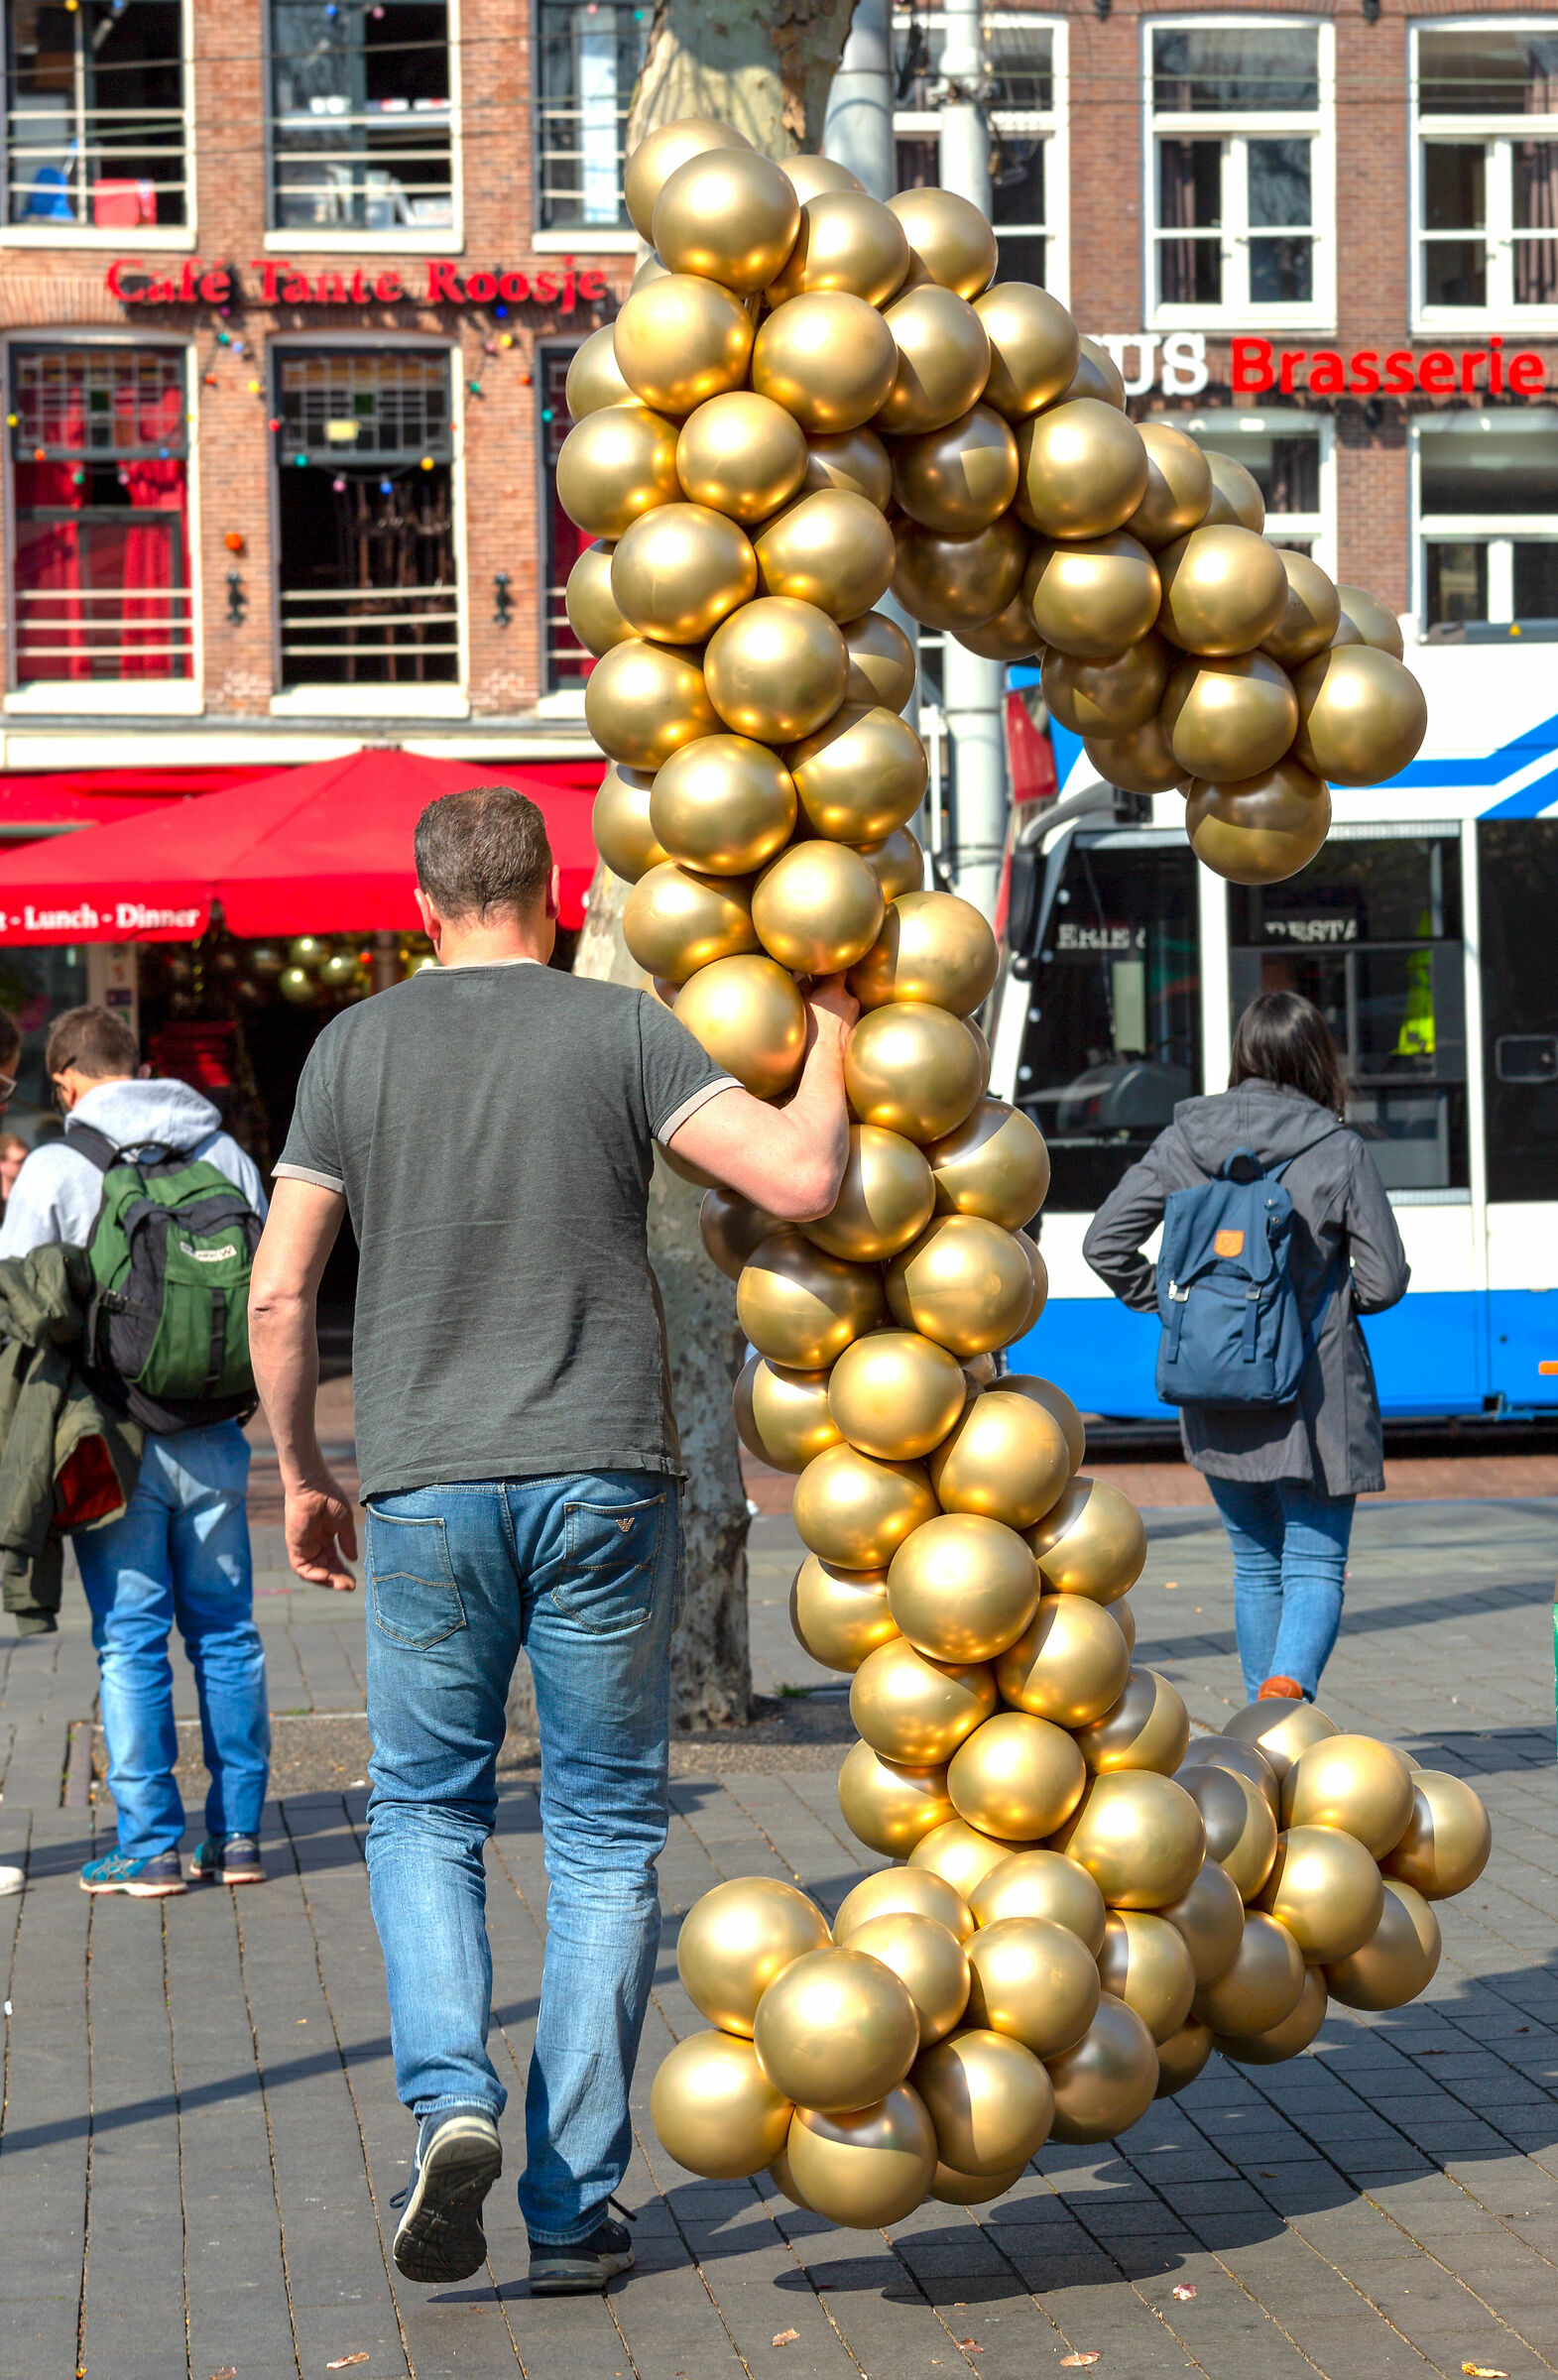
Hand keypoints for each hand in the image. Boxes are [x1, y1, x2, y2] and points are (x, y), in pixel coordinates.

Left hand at [282, 1475, 358, 1591]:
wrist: (314, 1486)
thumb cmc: (329, 1498)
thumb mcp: (344, 1523)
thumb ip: (348, 1541)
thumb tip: (354, 1559)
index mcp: (326, 1539)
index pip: (335, 1562)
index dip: (344, 1572)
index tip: (355, 1581)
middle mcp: (314, 1545)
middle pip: (325, 1570)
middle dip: (337, 1579)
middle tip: (350, 1586)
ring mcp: (304, 1547)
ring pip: (314, 1572)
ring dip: (327, 1580)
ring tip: (341, 1584)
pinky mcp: (295, 1547)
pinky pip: (302, 1568)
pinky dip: (313, 1575)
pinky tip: (326, 1576)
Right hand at [806, 974, 859, 1044]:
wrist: (828, 1055)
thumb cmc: (812, 1028)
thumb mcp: (802, 1003)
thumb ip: (803, 986)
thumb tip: (801, 975)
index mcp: (836, 989)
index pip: (839, 970)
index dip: (833, 970)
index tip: (825, 972)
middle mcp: (850, 999)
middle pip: (842, 990)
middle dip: (832, 993)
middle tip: (819, 999)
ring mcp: (855, 1014)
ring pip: (845, 1005)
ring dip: (837, 1008)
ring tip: (824, 1018)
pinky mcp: (857, 1027)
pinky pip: (847, 1019)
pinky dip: (840, 1021)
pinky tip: (830, 1029)